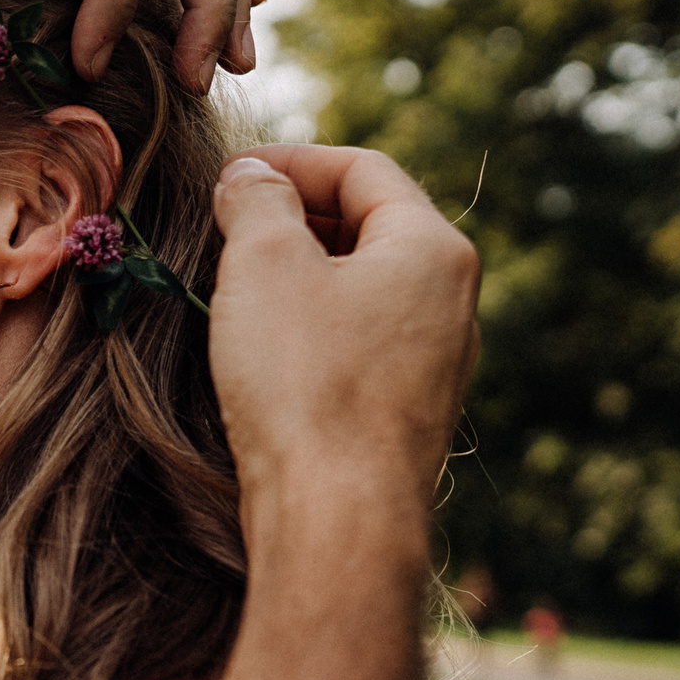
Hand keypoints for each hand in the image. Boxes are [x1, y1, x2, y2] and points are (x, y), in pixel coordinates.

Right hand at [207, 146, 480, 493]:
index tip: (229, 176)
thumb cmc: (305, 383)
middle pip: (370, 227)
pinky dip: (314, 328)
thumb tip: (251, 178)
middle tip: (226, 225)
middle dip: (295, 217)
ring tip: (236, 285)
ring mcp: (438, 363)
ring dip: (300, 276)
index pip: (364, 170)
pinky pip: (362, 345)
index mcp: (433, 249)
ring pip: (364, 289)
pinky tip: (265, 352)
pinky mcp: (410, 414)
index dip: (291, 161)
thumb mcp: (264, 264)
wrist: (338, 519)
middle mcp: (453, 302)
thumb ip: (257, 202)